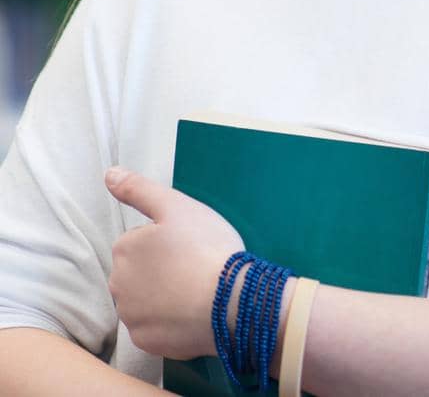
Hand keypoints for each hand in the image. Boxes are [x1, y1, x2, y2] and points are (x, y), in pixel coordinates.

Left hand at [104, 166, 244, 359]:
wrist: (232, 301)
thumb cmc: (208, 248)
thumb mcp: (178, 207)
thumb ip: (139, 189)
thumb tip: (108, 173)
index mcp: (124, 248)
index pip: (141, 241)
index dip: (169, 242)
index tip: (191, 246)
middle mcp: (118, 284)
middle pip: (139, 273)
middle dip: (161, 270)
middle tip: (195, 268)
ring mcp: (130, 316)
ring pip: (145, 301)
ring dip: (164, 297)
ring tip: (198, 292)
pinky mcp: (145, 342)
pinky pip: (156, 328)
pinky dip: (170, 322)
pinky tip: (194, 313)